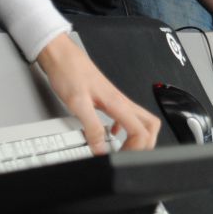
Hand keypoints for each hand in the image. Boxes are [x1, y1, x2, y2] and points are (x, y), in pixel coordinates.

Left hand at [36, 34, 159, 152]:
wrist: (61, 56)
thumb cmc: (68, 73)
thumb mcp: (77, 104)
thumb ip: (91, 128)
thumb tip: (100, 150)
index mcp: (117, 103)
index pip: (141, 131)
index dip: (137, 149)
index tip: (124, 157)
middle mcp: (121, 101)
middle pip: (150, 125)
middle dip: (147, 144)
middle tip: (131, 156)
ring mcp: (117, 100)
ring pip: (140, 121)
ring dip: (138, 138)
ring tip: (125, 150)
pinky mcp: (109, 99)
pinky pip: (125, 117)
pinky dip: (124, 130)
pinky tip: (111, 135)